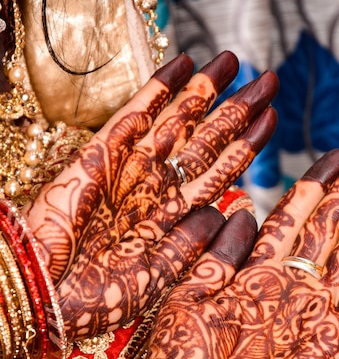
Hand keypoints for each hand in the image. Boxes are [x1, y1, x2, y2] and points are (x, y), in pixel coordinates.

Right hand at [22, 52, 277, 340]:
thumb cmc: (99, 298)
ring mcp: (130, 167)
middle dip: (236, 112)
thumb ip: (192, 245)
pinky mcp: (101, 153)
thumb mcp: (159, 278)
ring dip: (205, 91)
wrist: (45, 294)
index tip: (272, 121)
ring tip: (234, 60)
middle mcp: (155, 187)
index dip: (245, 146)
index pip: (217, 174)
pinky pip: (135, 113)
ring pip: (175, 121)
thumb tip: (227, 211)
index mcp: (171, 217)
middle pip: (204, 141)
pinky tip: (184, 64)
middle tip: (269, 81)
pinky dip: (159, 89)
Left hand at [144, 140, 338, 358]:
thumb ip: (219, 254)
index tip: (335, 152)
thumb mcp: (187, 296)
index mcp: (252, 274)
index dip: (313, 184)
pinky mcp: (333, 340)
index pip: (290, 217)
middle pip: (327, 225)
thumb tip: (244, 208)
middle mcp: (287, 287)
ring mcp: (312, 311)